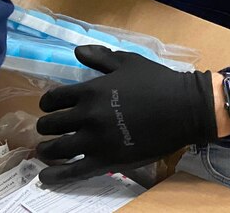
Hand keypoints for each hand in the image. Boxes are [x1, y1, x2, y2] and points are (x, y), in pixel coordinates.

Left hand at [35, 45, 217, 184]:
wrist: (185, 109)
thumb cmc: (157, 82)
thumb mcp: (126, 62)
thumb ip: (99, 57)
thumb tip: (76, 52)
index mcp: (90, 91)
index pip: (54, 99)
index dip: (47, 103)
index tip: (48, 107)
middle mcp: (88, 116)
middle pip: (51, 124)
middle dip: (45, 126)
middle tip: (47, 128)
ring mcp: (96, 141)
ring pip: (57, 149)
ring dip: (46, 150)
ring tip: (44, 151)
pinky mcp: (108, 162)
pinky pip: (75, 172)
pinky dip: (57, 176)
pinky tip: (45, 178)